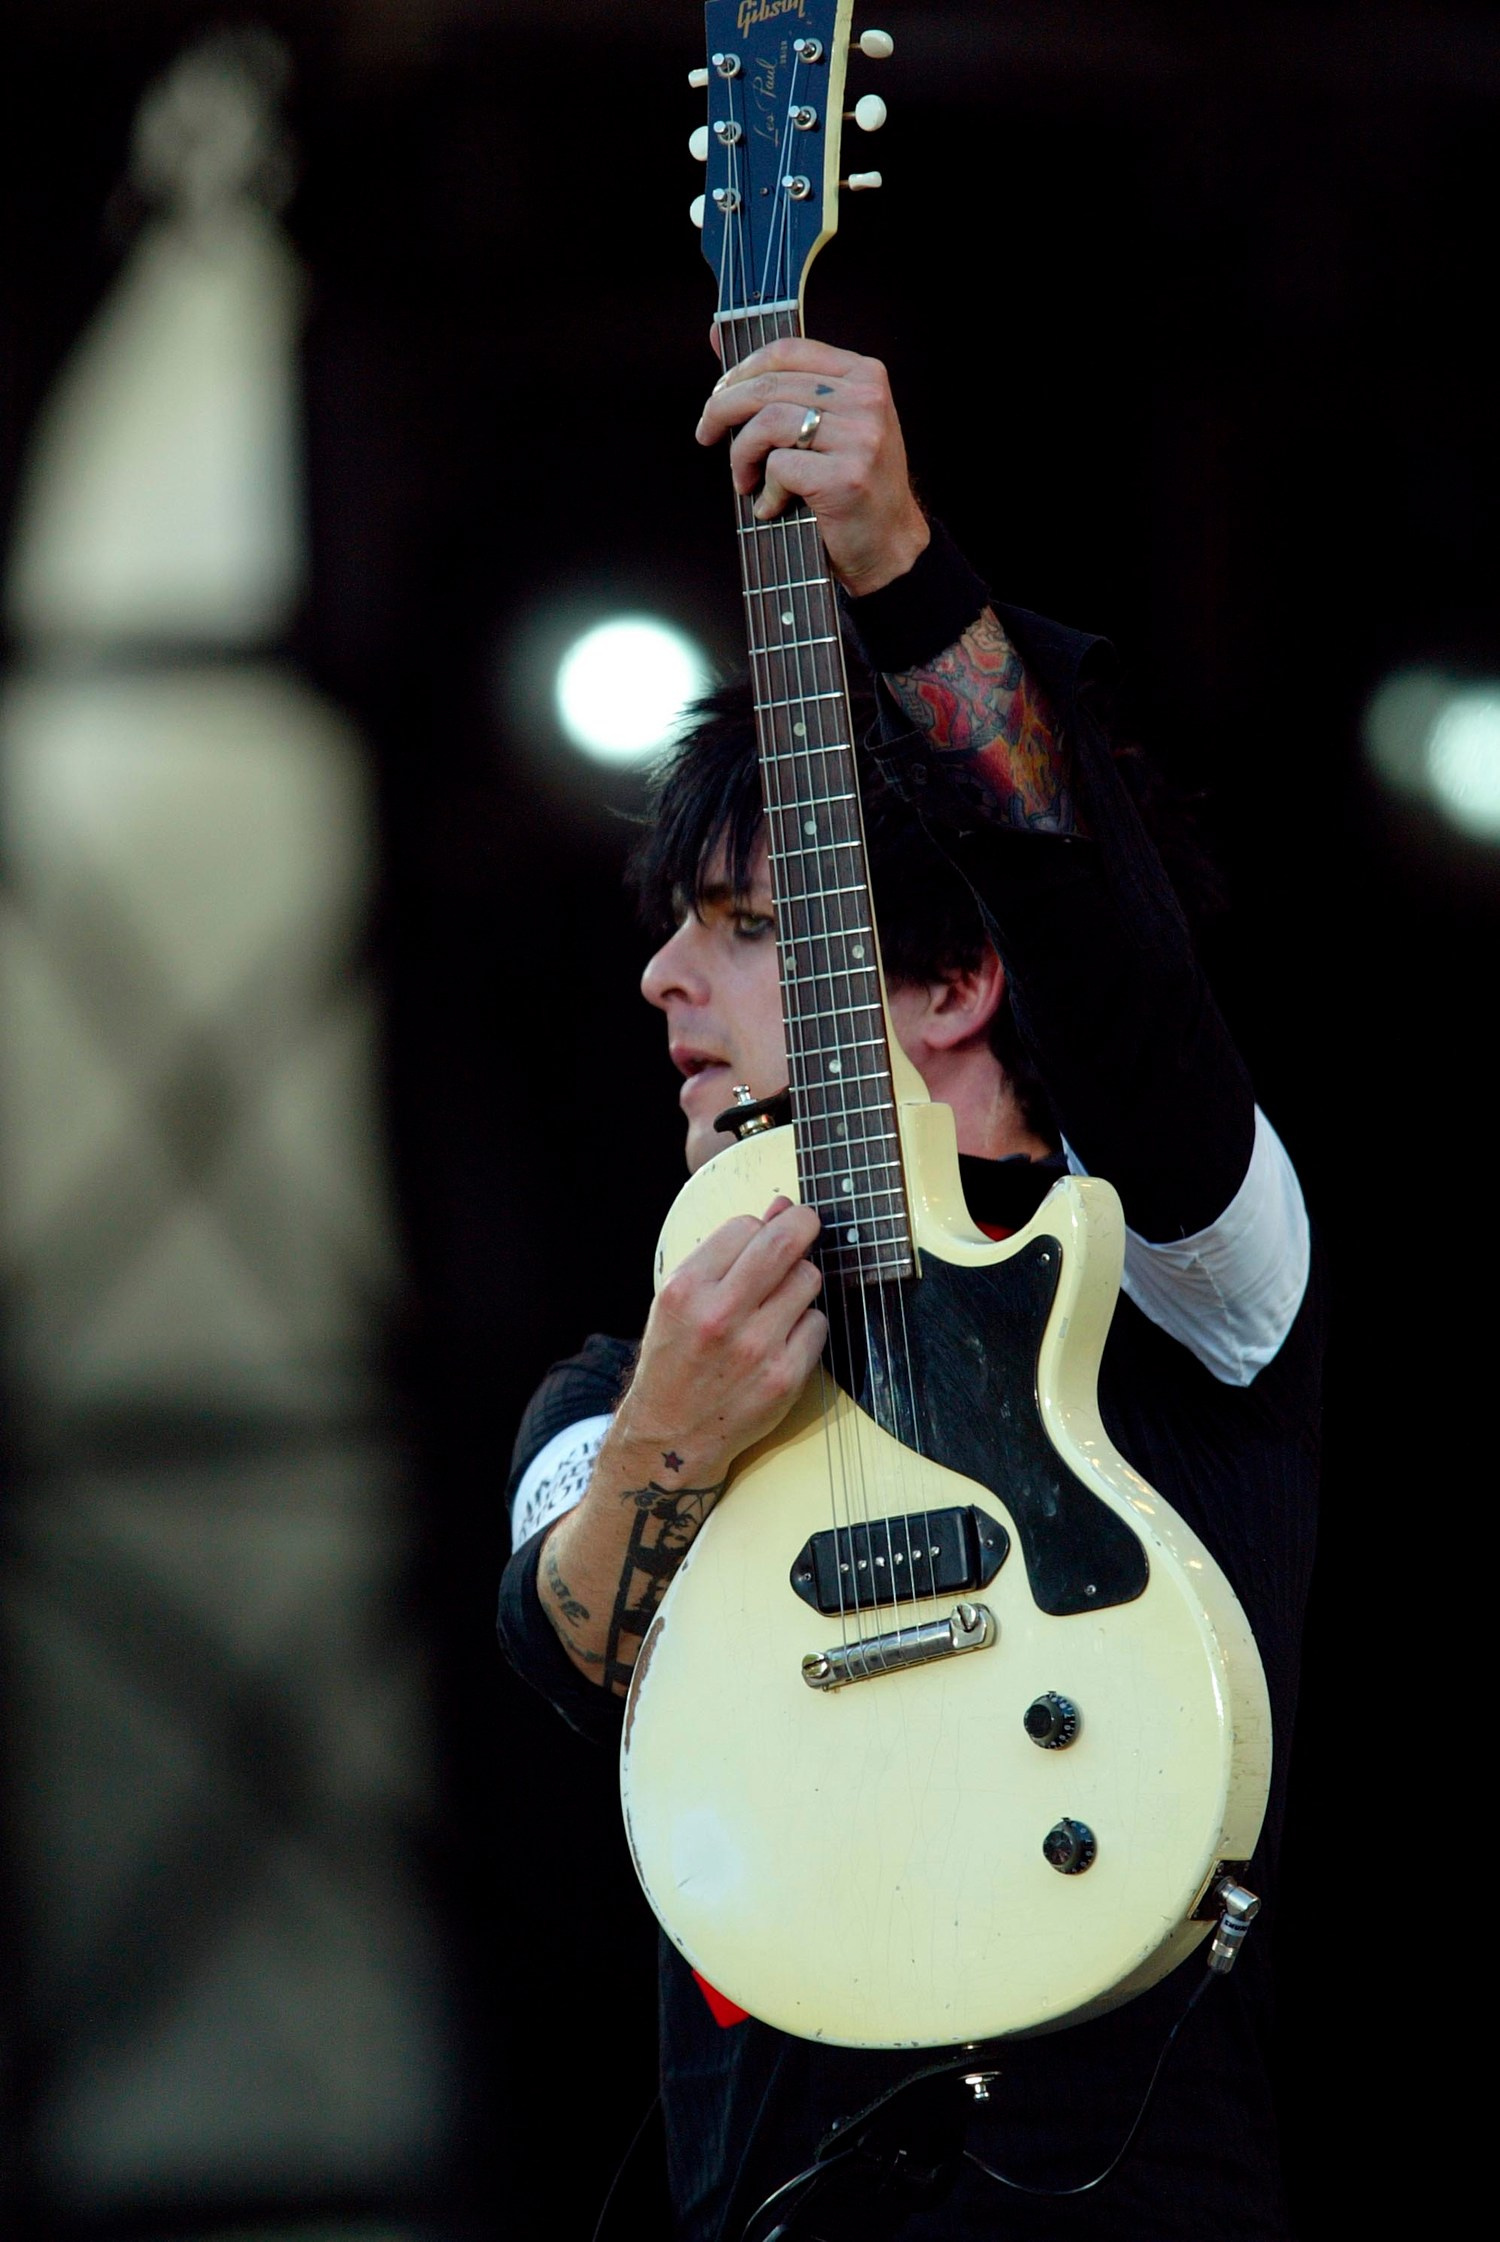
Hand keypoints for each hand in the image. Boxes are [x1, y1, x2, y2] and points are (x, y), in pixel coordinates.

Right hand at [618, 1195, 824, 1478]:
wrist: (672, 1435)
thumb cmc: (677, 1357)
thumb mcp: (682, 1298)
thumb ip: (727, 1251)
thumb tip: (780, 1206)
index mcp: (686, 1290)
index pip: (746, 1227)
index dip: (760, 1226)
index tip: (764, 1234)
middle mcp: (720, 1317)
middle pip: (785, 1243)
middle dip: (803, 1224)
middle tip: (806, 1225)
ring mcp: (756, 1349)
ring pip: (809, 1279)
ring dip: (802, 1281)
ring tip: (779, 1300)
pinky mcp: (785, 1377)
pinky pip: (819, 1323)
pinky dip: (807, 1324)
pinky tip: (783, 1338)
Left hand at [695, 337, 929, 597]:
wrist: (889, 546)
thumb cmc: (850, 486)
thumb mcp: (825, 423)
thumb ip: (779, 383)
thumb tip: (717, 333)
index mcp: (864, 376)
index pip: (787, 350)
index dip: (742, 370)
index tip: (718, 397)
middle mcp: (866, 400)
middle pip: (770, 386)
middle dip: (724, 410)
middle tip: (707, 434)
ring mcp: (859, 438)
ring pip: (768, 424)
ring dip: (742, 455)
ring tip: (744, 480)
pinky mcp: (845, 477)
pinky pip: (779, 468)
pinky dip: (766, 491)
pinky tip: (772, 506)